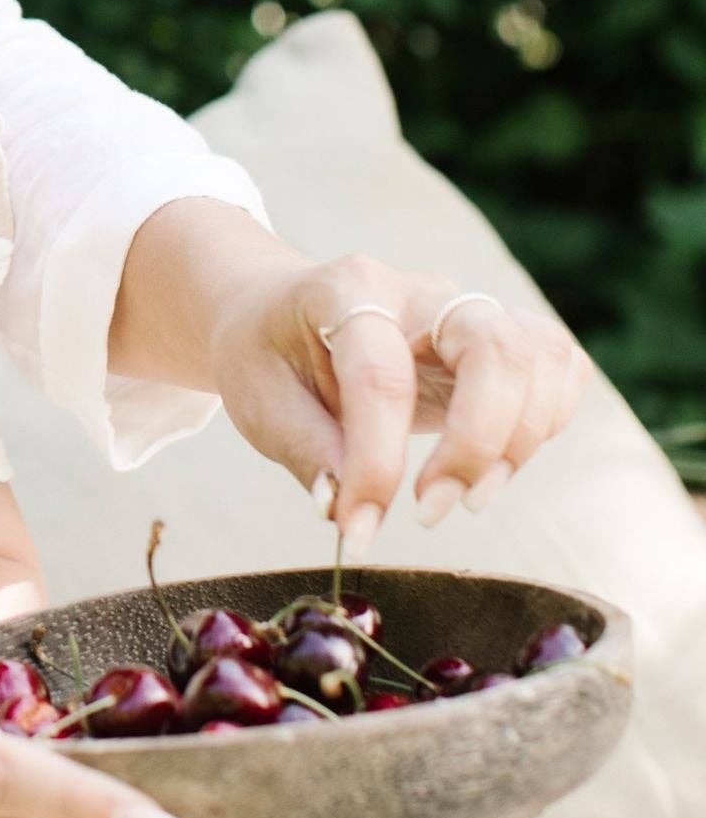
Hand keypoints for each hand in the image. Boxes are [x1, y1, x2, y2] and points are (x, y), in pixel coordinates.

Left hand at [207, 253, 592, 550]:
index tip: (358, 527)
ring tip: (465, 495)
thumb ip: (305, 451)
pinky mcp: (497, 337)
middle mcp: (416, 290)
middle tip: (431, 509)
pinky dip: (546, 422)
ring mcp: (463, 308)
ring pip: (540, 355)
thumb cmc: (265, 353)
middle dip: (478, 442)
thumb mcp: (258, 398)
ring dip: (519, 440)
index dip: (376, 461)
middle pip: (493, 347)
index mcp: (345, 290)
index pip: (380, 374)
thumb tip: (347, 511)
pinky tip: (494, 461)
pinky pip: (558, 367)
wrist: (274, 309)